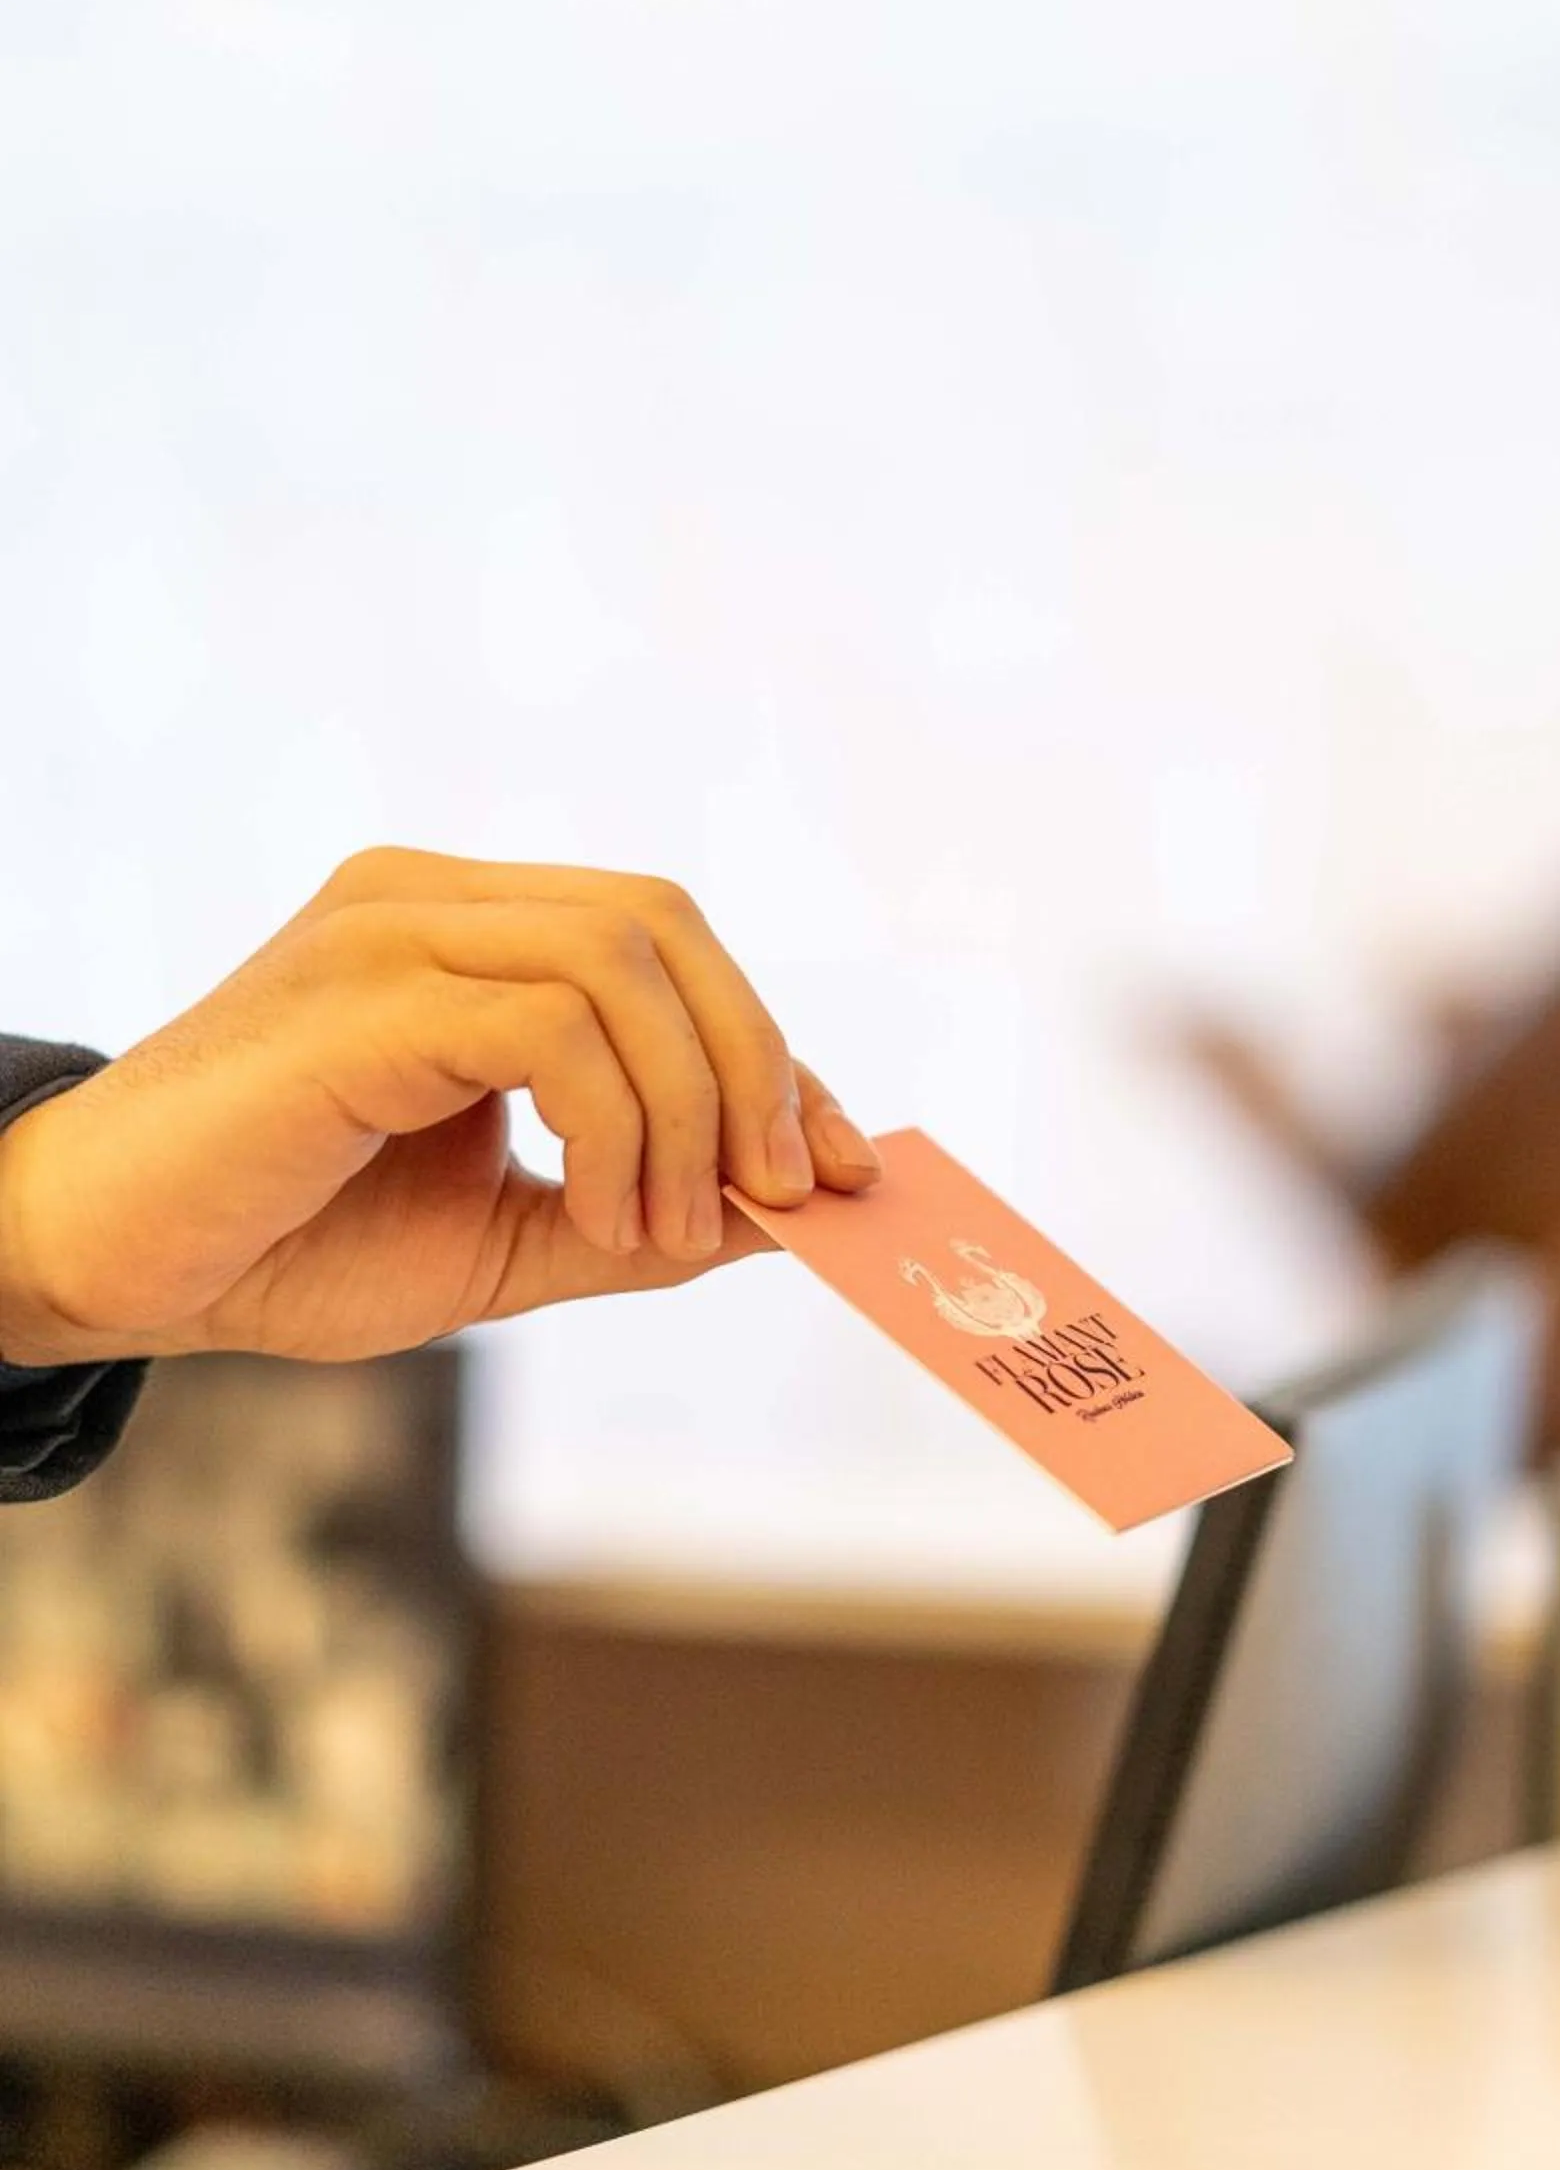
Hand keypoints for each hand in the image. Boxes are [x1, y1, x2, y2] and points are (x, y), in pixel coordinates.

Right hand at [0, 850, 879, 1366]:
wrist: (112, 1269)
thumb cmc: (288, 1246)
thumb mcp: (505, 1241)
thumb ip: (638, 1212)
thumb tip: (787, 1213)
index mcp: (464, 933)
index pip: (665, 942)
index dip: (771, 1049)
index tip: (837, 1170)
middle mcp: (429, 900)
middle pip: (667, 924)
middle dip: (757, 1066)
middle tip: (778, 1200)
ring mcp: (390, 930)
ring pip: (625, 960)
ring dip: (686, 1110)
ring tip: (656, 1231)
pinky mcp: (360, 993)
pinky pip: (551, 1021)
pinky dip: (616, 1124)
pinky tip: (595, 1213)